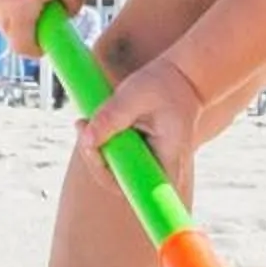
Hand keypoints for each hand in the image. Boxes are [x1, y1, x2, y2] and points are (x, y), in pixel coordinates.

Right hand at [0, 0, 82, 48]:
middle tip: (41, 11)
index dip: (35, 49)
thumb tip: (65, 20)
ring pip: (1, 20)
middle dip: (27, 30)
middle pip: (12, 35)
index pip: (22, 47)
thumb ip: (74, 7)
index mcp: (20, 8)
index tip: (45, 43)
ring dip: (15, 15)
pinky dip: (4, 1)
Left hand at [78, 54, 209, 183]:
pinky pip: (116, 158)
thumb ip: (111, 117)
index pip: (133, 187)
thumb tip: (87, 141)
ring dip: (95, 148)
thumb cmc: (163, 84)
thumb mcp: (135, 96)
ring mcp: (151, 164)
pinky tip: (92, 123)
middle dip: (94, 156)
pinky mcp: (142, 156)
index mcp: (168, 161)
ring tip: (85, 120)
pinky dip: (102, 142)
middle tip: (82, 124)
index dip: (105, 175)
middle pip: (118, 181)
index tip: (92, 149)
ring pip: (114, 170)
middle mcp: (161, 170)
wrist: (183, 78)